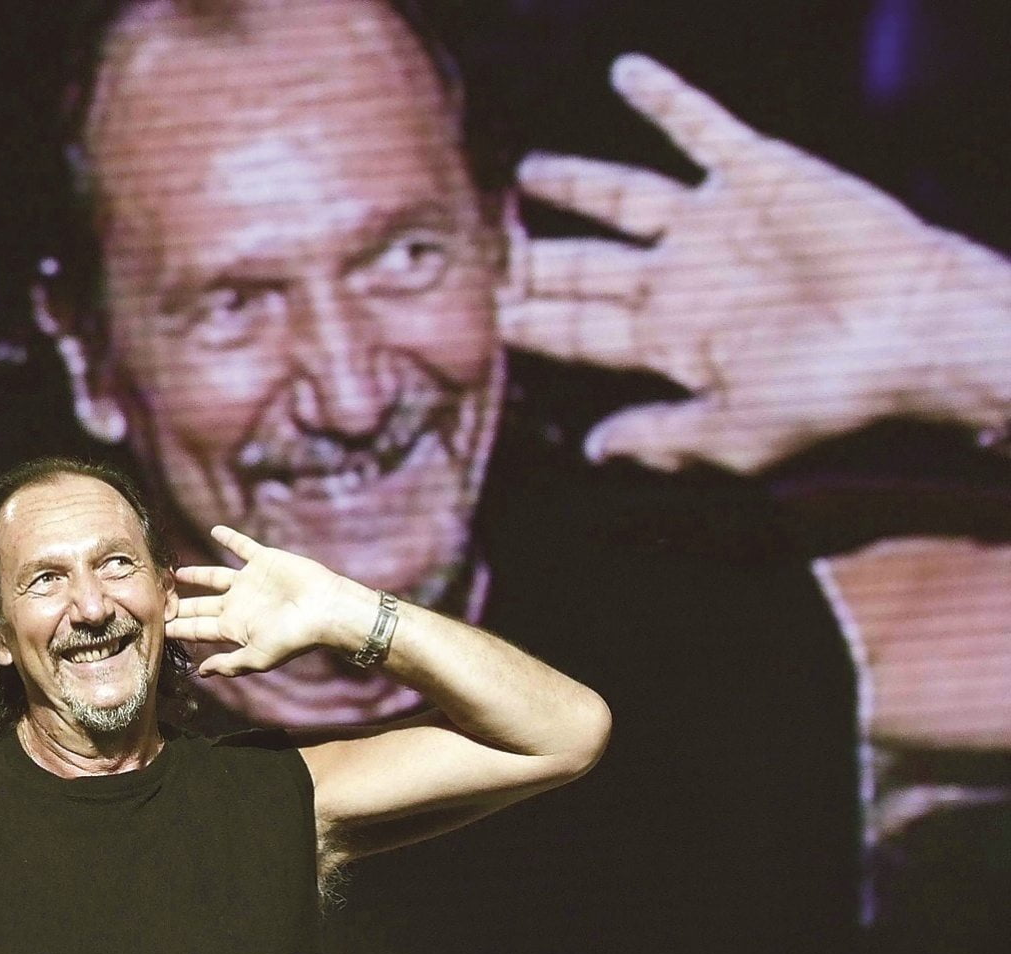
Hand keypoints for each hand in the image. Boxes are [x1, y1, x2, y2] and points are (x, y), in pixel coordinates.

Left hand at [168, 525, 353, 676]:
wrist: (324, 610)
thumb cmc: (292, 638)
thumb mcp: (256, 657)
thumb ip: (229, 664)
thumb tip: (201, 673)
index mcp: (234, 628)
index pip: (197, 628)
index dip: (176, 627)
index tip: (153, 625)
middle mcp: (238, 605)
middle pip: (200, 604)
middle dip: (179, 604)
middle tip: (153, 598)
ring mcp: (250, 582)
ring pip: (214, 576)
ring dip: (195, 574)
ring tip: (175, 572)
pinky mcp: (264, 561)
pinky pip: (242, 547)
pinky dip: (229, 538)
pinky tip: (215, 530)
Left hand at [503, 54, 984, 472]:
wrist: (910, 331)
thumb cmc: (829, 394)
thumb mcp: (733, 434)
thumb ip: (659, 437)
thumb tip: (592, 450)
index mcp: (670, 339)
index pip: (578, 330)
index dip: (530, 322)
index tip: (478, 315)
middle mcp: (681, 277)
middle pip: (585, 265)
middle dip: (534, 260)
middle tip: (475, 248)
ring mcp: (713, 223)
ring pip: (623, 195)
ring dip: (575, 180)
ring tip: (526, 171)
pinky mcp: (754, 174)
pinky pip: (700, 127)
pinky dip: (665, 98)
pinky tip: (626, 70)